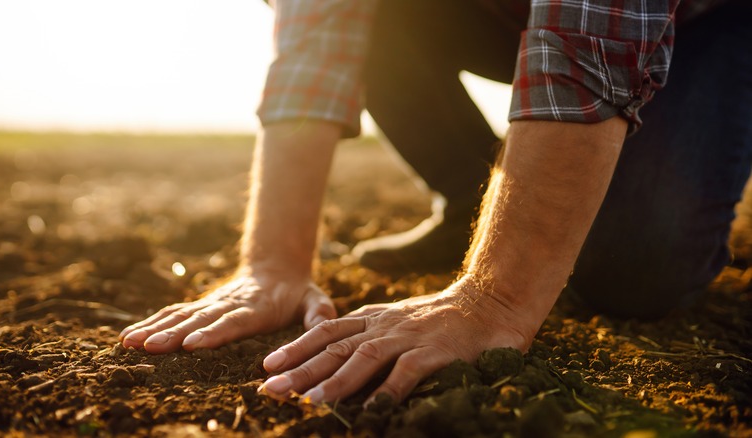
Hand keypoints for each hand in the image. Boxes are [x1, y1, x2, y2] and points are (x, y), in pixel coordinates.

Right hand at [118, 266, 336, 353]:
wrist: (276, 268)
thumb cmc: (298, 293)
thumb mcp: (315, 300)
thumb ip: (320, 312)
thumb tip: (324, 323)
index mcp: (256, 307)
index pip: (234, 321)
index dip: (214, 332)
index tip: (192, 344)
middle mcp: (229, 304)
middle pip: (200, 319)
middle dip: (174, 334)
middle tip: (151, 347)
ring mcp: (212, 304)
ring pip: (180, 315)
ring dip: (155, 329)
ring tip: (130, 342)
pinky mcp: (201, 306)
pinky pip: (173, 314)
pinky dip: (151, 324)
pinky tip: (129, 337)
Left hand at [257, 278, 532, 404]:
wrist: (490, 301)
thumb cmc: (443, 319)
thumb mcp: (400, 321)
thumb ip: (374, 336)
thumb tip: (342, 365)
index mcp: (374, 317)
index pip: (326, 330)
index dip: (296, 347)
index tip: (269, 365)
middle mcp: (384, 325)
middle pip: (334, 346)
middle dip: (300, 368)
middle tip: (270, 388)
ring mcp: (408, 337)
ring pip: (363, 357)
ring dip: (336, 381)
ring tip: (310, 401)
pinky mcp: (435, 351)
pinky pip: (407, 372)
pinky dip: (388, 391)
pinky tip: (371, 411)